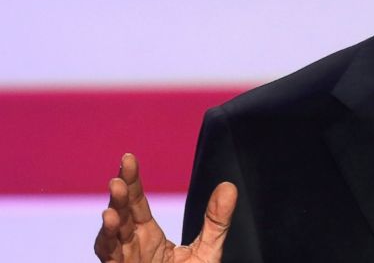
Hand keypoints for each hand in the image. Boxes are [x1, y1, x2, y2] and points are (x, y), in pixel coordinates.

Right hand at [95, 153, 236, 262]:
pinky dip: (108, 243)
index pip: (136, 203)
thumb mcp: (207, 251)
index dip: (132, 181)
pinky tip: (110, 224)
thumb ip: (215, 221)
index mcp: (147, 236)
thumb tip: (229, 186)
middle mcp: (131, 246)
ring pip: (110, 238)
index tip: (128, 158)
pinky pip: (110, 259)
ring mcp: (124, 262)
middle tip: (119, 175)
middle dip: (118, 195)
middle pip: (121, 215)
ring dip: (110, 220)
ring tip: (112, 204)